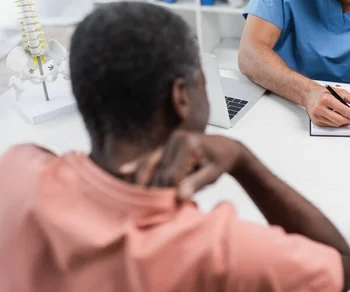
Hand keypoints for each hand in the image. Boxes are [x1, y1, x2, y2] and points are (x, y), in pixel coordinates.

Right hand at [118, 131, 246, 201]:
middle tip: (147, 209)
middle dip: (154, 189)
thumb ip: (196, 184)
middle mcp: (176, 139)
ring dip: (142, 180)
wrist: (226, 148)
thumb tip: (180, 198)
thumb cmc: (221, 162)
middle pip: (158, 170)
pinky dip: (138, 166)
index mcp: (188, 144)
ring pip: (150, 164)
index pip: (172, 174)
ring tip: (131, 197)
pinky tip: (123, 171)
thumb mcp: (213, 174)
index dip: (170, 192)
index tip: (170, 208)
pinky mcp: (165, 147)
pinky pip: (150, 158)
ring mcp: (169, 142)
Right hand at [304, 84, 349, 126]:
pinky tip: (334, 116)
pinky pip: (330, 126)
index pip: (344, 110)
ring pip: (336, 124)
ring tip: (343, 115)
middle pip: (340, 120)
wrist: (310, 95)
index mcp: (326, 98)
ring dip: (343, 121)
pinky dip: (336, 122)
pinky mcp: (316, 122)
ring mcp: (317, 116)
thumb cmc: (325, 93)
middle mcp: (319, 108)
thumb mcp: (341, 91)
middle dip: (349, 120)